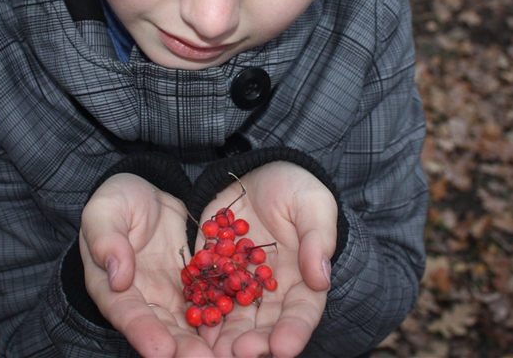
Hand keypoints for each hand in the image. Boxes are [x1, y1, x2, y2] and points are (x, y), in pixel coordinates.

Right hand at [79, 174, 214, 357]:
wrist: (148, 193)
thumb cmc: (117, 201)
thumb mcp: (105, 211)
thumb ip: (107, 240)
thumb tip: (117, 277)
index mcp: (112, 286)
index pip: (127, 313)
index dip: (143, 333)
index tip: (161, 351)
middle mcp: (144, 299)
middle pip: (162, 328)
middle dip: (182, 348)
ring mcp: (171, 294)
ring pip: (189, 324)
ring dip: (206, 342)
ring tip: (227, 355)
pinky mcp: (195, 284)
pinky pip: (211, 301)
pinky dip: (226, 316)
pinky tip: (245, 330)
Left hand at [194, 162, 337, 357]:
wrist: (260, 173)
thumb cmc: (296, 188)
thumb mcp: (313, 205)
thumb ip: (317, 239)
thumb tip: (321, 277)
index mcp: (303, 279)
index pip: (302, 311)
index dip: (294, 331)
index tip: (284, 348)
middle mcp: (272, 289)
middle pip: (265, 324)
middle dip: (255, 342)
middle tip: (241, 354)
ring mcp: (241, 282)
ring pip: (234, 317)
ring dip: (225, 337)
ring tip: (216, 351)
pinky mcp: (214, 270)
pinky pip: (206, 293)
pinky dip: (200, 311)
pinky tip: (191, 324)